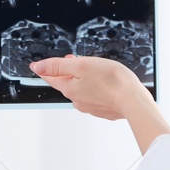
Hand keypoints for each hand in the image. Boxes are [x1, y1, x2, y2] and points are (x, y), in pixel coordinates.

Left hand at [33, 54, 169, 152]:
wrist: (133, 100)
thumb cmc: (111, 80)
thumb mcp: (81, 65)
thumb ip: (58, 66)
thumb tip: (37, 67)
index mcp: (69, 89)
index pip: (51, 78)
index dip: (45, 69)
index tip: (37, 65)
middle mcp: (77, 101)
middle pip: (66, 83)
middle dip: (67, 72)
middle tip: (72, 60)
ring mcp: (90, 107)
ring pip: (81, 90)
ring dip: (83, 79)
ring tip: (93, 69)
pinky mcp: (103, 110)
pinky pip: (94, 96)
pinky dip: (96, 88)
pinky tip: (105, 82)